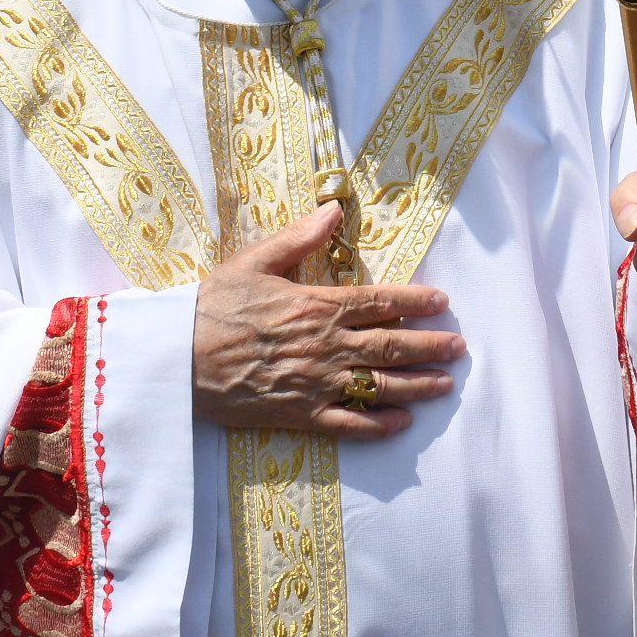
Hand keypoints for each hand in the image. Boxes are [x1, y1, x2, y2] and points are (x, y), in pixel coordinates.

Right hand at [191, 203, 462, 438]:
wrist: (177, 358)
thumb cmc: (212, 306)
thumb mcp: (254, 261)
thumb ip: (299, 239)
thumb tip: (332, 210)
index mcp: (317, 305)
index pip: (381, 301)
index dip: (416, 302)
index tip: (443, 303)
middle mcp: (326, 345)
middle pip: (391, 345)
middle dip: (430, 345)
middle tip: (459, 347)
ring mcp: (316, 383)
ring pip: (379, 386)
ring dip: (417, 385)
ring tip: (445, 384)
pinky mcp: (300, 415)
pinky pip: (348, 424)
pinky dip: (378, 426)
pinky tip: (402, 424)